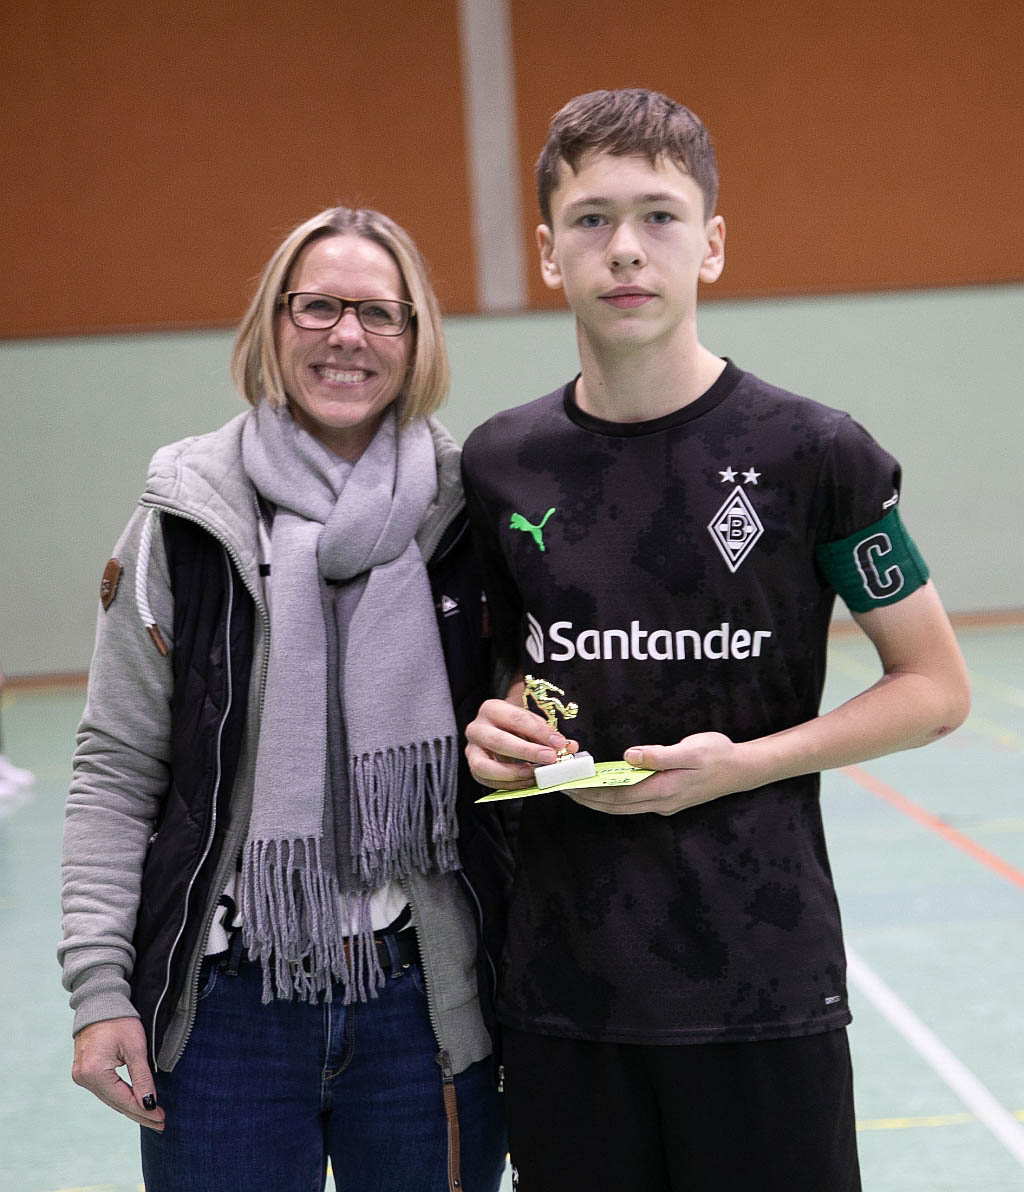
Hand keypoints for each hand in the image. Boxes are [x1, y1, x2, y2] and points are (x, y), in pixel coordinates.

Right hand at [72, 1017, 165, 1130]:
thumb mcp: (135, 1047)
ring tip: (153, 1116)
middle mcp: (84, 1078)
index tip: (161, 1118)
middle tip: (161, 1123)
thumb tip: (148, 1104)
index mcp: (94, 1072)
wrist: (100, 1003)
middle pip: (116, 1103)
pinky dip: (121, 1097)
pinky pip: (106, 1091)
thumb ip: (141, 1077)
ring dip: (132, 1107)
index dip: (144, 1111)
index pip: (123, 1099)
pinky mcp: (84, 1072)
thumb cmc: (119, 1020)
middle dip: (140, 1113)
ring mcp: (81, 1076)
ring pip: (111, 1099)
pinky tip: (136, 1103)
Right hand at [466, 696, 577, 789]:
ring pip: (483, 766)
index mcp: (492, 709)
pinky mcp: (473, 768)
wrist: (499, 730)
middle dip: (526, 752)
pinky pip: (487, 781)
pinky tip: (527, 782)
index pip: (516, 718)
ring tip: (533, 774)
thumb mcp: (533, 724)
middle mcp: (476, 728)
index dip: (539, 732)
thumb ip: (550, 735)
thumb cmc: (518, 726)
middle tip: (550, 759)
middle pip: (498, 741)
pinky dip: (508, 784)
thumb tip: (570, 747)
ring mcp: (471, 750)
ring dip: (511, 772)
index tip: (559, 743)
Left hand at [568, 732, 751, 815]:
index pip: (619, 797)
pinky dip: (614, 797)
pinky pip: (633, 802)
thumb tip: (629, 756)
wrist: (742, 769)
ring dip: (599, 800)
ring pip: (624, 807)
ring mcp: (665, 803)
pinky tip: (604, 787)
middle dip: (588, 799)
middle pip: (617, 806)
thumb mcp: (691, 750)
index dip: (593, 793)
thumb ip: (659, 755)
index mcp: (664, 790)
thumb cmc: (717, 755)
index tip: (571, 786)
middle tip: (563, 789)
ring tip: (577, 789)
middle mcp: (661, 802)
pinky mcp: (667, 799)